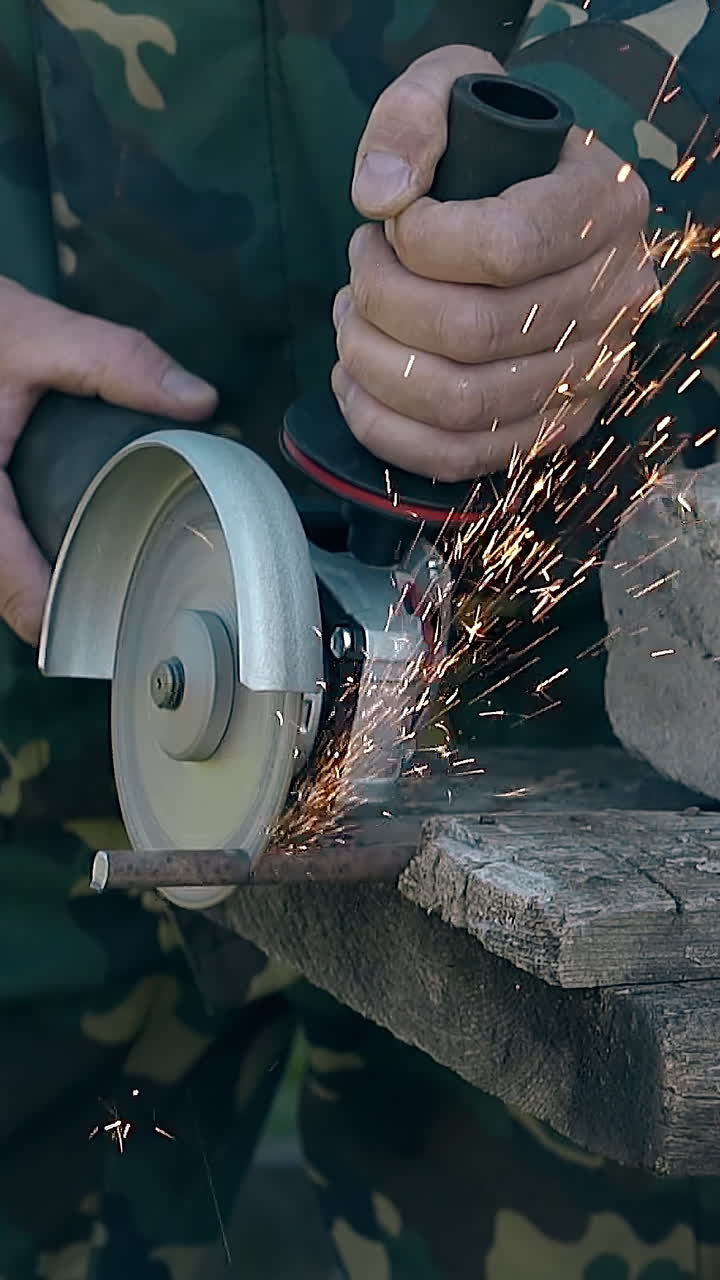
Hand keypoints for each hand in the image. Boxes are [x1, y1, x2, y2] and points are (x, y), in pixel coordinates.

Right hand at [0, 278, 216, 644]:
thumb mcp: (40, 334)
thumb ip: (117, 361)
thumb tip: (198, 401)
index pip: (10, 582)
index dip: (53, 615)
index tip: (103, 630)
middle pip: (5, 590)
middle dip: (59, 605)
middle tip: (122, 616)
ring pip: (0, 573)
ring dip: (44, 586)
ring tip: (106, 591)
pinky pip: (0, 549)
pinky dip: (30, 559)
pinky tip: (74, 554)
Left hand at [332, 45, 656, 481]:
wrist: (532, 210)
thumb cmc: (489, 153)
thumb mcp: (456, 93)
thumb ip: (413, 116)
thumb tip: (380, 196)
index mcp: (604, 206)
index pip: (506, 246)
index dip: (421, 243)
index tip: (391, 223)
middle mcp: (612, 297)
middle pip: (474, 333)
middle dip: (382, 302)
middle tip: (358, 270)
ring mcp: (586, 373)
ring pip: (462, 404)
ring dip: (375, 366)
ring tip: (351, 321)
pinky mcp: (550, 427)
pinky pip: (460, 457)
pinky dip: (386, 430)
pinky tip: (354, 384)